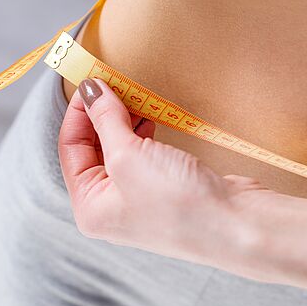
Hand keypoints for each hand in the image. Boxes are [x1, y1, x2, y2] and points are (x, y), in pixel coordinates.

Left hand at [58, 78, 270, 264]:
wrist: (236, 224)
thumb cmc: (178, 202)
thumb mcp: (129, 155)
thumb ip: (106, 120)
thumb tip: (91, 91)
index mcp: (90, 209)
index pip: (70, 150)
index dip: (79, 112)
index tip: (92, 81)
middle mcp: (110, 209)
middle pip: (93, 150)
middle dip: (101, 115)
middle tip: (113, 83)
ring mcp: (138, 201)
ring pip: (119, 150)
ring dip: (123, 121)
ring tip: (132, 96)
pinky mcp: (165, 192)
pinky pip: (143, 155)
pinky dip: (143, 134)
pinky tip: (150, 117)